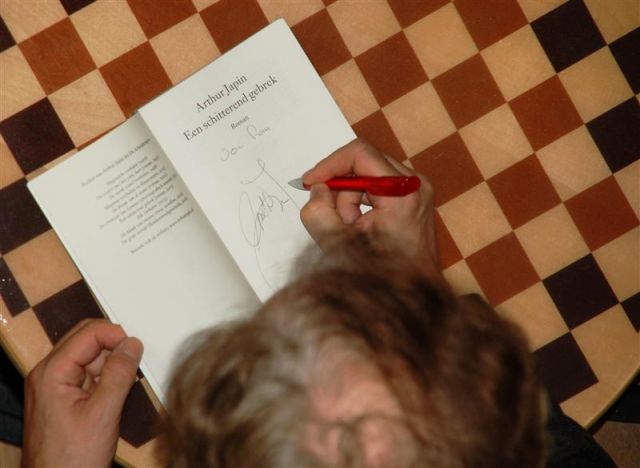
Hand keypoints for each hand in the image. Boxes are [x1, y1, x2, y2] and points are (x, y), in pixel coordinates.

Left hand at [23, 319, 142, 467]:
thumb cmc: (69, 461)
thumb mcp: (103, 415)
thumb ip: (119, 375)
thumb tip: (132, 345)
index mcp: (52, 373)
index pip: (88, 333)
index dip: (116, 336)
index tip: (136, 349)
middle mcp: (50, 374)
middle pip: (88, 340)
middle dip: (115, 348)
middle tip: (134, 365)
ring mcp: (56, 386)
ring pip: (92, 357)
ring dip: (113, 365)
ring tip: (124, 388)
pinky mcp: (65, 398)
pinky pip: (91, 375)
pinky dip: (108, 379)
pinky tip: (116, 396)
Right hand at [301, 138, 438, 271]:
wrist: (410, 297)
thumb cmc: (381, 276)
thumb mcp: (338, 244)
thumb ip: (318, 212)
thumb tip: (317, 189)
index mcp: (403, 193)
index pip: (360, 154)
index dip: (329, 165)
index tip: (309, 182)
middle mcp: (415, 185)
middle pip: (363, 163)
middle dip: (340, 190)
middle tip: (336, 220)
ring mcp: (417, 190)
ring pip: (368, 175)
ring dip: (350, 199)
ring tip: (352, 230)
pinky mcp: (413, 197)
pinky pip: (377, 186)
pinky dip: (361, 203)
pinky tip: (362, 228)